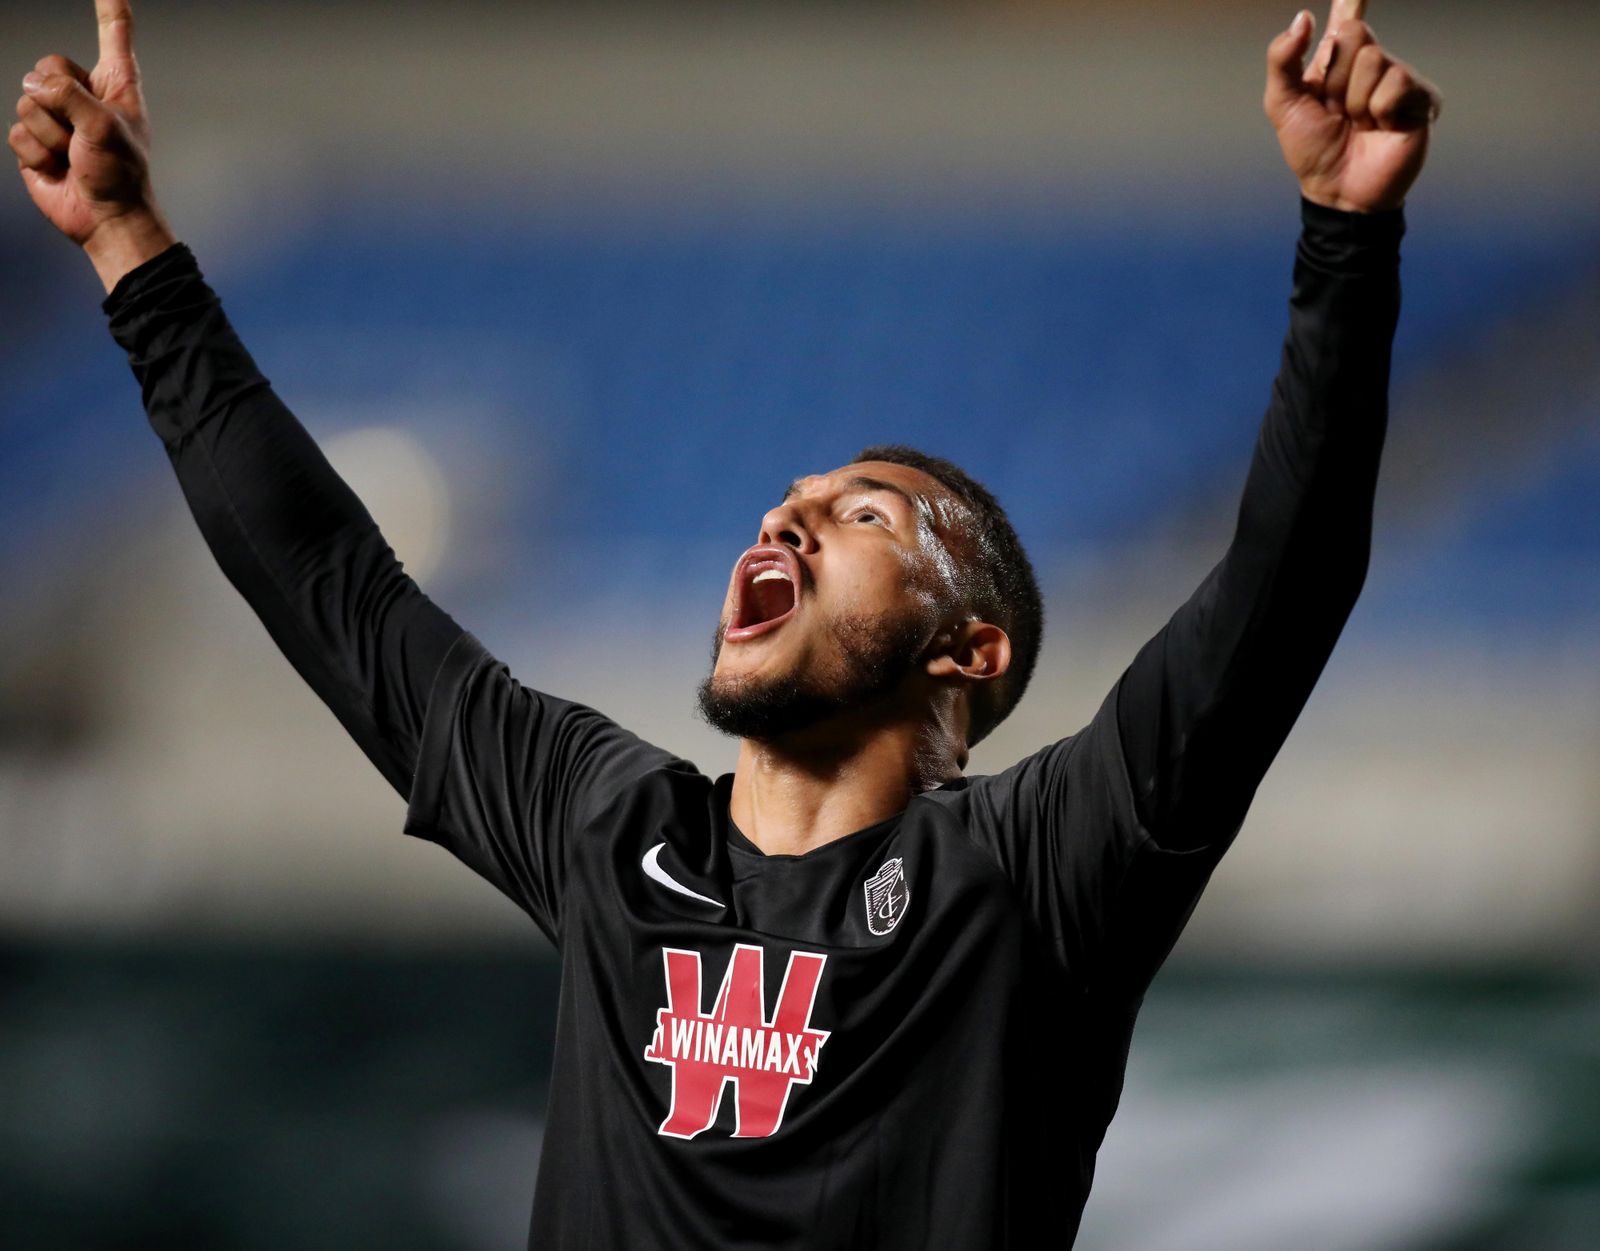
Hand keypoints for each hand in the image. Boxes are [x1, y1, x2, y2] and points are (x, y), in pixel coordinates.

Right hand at [10, 0, 173, 283]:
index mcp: (116, 86)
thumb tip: (35, 89)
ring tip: (74, 156)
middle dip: (58, 100)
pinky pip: (17, 131)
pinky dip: (37, 152)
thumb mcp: (104, 127)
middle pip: (48, 67)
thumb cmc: (121, 175)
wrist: (106, 219)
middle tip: (81, 135)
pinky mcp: (35, 141)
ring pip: (28, 101)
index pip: (113, 36)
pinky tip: (58, 167)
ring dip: (51, 134)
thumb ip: (69, 95)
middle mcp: (85, 95)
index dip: (110, 9)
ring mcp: (58, 117)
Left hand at [1264, 0, 1442, 212]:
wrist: (1336, 190)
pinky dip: (1379, 110)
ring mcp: (1398, 79)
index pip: (1346, 19)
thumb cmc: (1311, 150)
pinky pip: (1397, 83)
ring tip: (1359, 125)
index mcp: (1338, 62)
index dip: (1351, 0)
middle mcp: (1371, 64)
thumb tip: (1304, 18)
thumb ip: (1283, 60)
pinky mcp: (1421, 98)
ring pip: (1373, 60)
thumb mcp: (1282, 105)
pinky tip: (1381, 129)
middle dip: (1334, 80)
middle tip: (1337, 112)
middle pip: (1353, 35)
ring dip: (1355, 101)